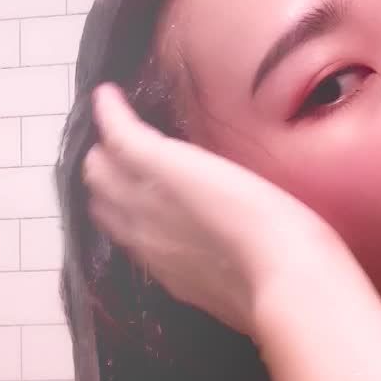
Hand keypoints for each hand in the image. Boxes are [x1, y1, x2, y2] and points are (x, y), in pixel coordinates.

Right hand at [83, 84, 342, 342]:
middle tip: (118, 151)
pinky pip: (121, 135)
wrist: (280, 275)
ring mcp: (146, 198)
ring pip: (100, 171)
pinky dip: (112, 113)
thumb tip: (237, 270)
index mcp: (164, 263)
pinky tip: (108, 94)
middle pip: (104, 200)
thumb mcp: (236, 286)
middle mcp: (142, 235)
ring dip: (106, 149)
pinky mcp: (159, 164)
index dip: (125, 209)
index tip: (136, 189)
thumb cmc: (276, 285)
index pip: (125, 232)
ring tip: (114, 124)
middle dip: (107, 177)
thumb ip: (223, 272)